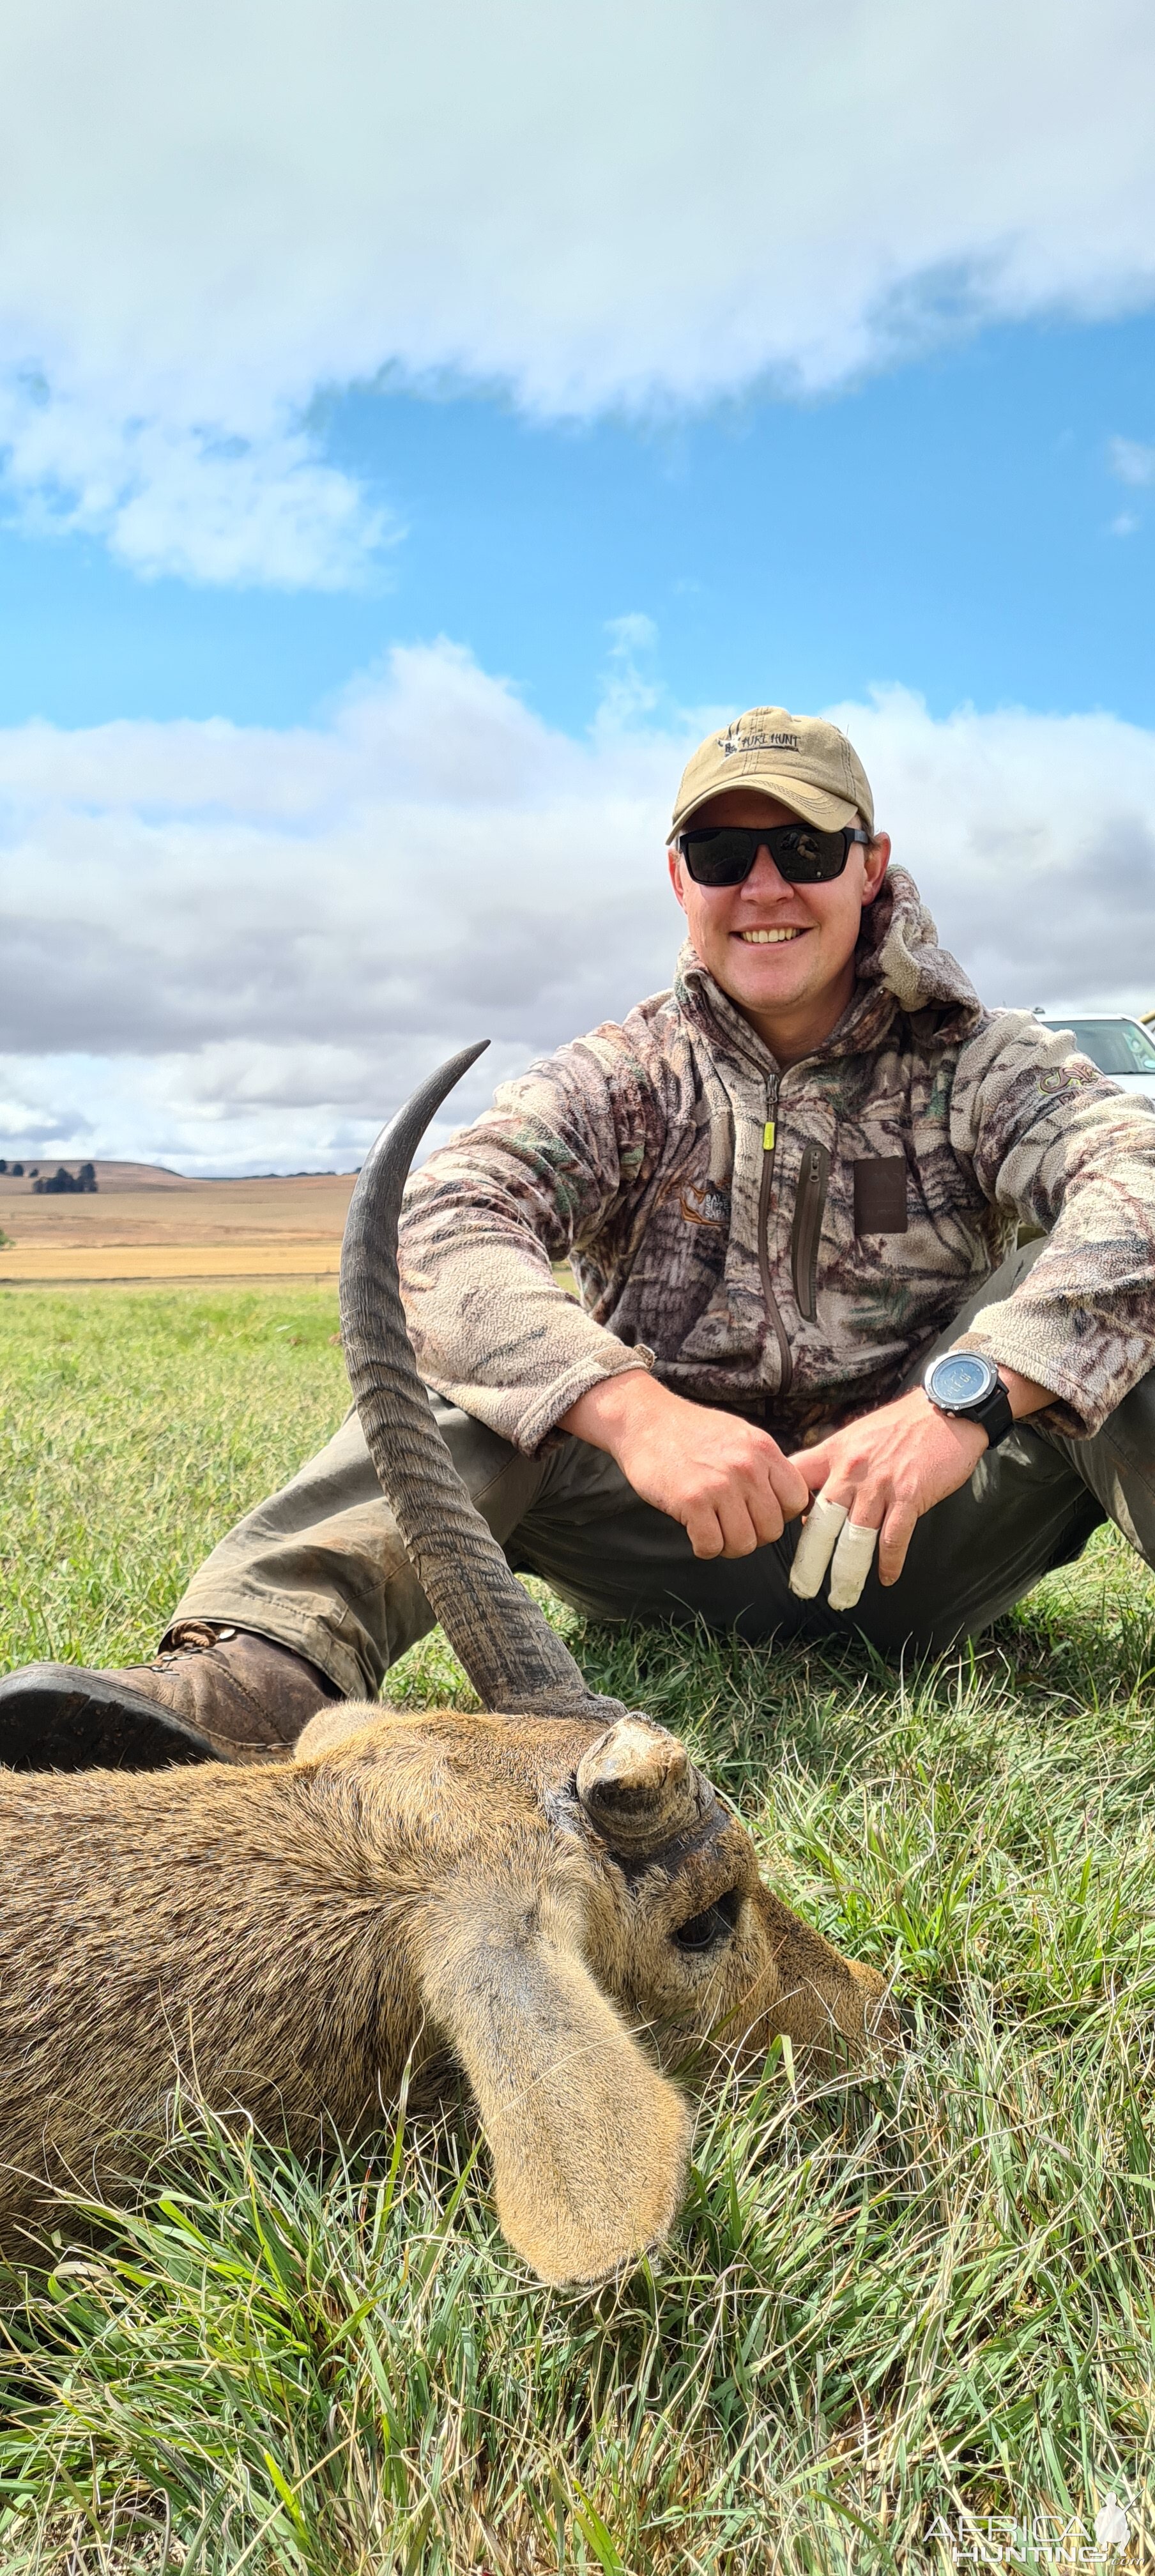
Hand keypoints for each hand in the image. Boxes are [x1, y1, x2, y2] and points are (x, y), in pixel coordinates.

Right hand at [560, 1373, 809, 1559]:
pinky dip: (703, 1547)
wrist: (643, 1420)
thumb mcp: (740, 1435)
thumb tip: (791, 1502)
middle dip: (752, 1535)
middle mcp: (747, 1467)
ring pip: (744, 1544)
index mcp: (763, 1449)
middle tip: (730, 1524)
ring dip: (727, 1545)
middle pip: (772, 1530)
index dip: (779, 1514)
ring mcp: (720, 1484)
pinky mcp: (691, 1501)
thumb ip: (766, 1465)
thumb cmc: (690, 1432)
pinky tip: (694, 1530)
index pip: (797, 1501)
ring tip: (712, 1529)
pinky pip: (711, 1546)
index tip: (758, 1512)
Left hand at [786, 1366, 1049, 1602]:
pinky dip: (889, 1562)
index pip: (794, 1483)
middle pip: (820, 1523)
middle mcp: (851, 1470)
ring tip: (841, 1597)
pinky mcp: (910, 1495)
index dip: (780, 1510)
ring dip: (847, 1573)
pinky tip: (887, 1579)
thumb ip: (830, 1467)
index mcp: (833, 1454)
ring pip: (855, 1538)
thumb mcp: (854, 1437)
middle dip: (809, 1561)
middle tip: (802, 1588)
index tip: (774, 1536)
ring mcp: (880, 1484)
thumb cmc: (900, 1426)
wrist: (945, 1409)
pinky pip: (893, 1538)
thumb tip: (809, 1507)